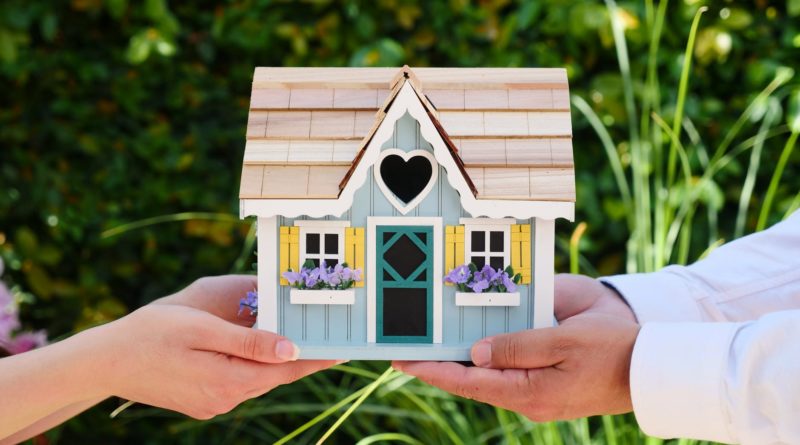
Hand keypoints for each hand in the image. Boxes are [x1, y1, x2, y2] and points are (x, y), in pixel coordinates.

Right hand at [96, 276, 337, 419]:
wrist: (105, 360)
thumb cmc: (152, 333)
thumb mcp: (202, 329)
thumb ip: (249, 341)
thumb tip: (292, 350)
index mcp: (228, 382)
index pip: (287, 370)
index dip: (317, 359)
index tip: (345, 349)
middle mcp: (225, 400)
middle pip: (275, 376)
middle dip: (300, 357)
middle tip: (327, 337)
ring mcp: (213, 404)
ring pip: (257, 380)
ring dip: (275, 361)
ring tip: (299, 340)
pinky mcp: (203, 402)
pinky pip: (238, 383)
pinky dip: (252, 366)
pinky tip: (257, 350)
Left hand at [393, 274, 639, 420]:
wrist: (652, 368)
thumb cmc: (612, 348)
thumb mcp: (562, 340)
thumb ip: (516, 347)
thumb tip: (475, 353)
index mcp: (529, 392)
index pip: (467, 381)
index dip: (432, 370)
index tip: (402, 361)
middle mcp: (528, 400)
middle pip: (473, 383)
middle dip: (441, 367)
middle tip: (409, 351)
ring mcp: (539, 398)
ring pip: (489, 381)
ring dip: (463, 366)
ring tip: (435, 348)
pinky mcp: (548, 391)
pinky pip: (509, 378)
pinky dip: (488, 364)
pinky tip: (477, 351)